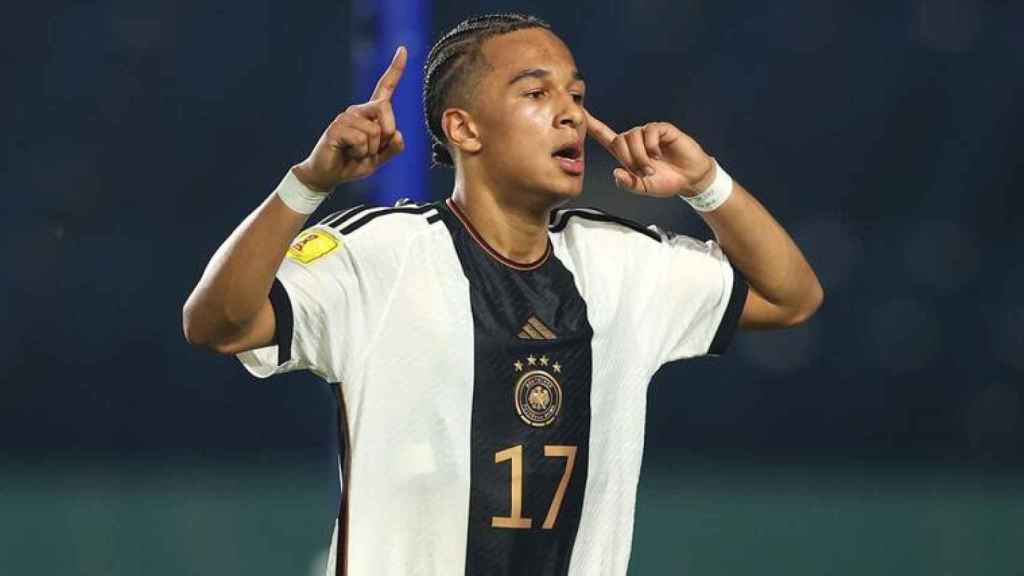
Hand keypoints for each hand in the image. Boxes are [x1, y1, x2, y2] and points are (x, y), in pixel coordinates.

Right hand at [293, 47, 407, 191]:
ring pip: (374, 130)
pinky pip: (361, 139)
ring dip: (369, 150)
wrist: (329, 175)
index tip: (402, 49)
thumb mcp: (379, 158)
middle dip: (386, 134)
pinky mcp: (336, 127)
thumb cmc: (353, 163)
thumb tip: (397, 133)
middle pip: (386, 108)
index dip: (395, 69)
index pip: (385, 88)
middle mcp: (358, 110)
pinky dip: (359, 152)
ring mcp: (346, 117)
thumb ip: (393, 147)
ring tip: (355, 153)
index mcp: (371, 114)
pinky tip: (347, 153)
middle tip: (370, 151)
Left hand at [585, 110, 715, 197]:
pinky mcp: (662, 130)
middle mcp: (635, 140)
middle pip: (619, 140)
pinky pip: (649, 131)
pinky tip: (658, 155)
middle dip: (628, 159)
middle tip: (643, 172)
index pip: (605, 136)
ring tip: (652, 167)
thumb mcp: (643, 188)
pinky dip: (651, 146)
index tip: (581, 114)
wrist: (690, 179)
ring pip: (633, 136)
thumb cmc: (666, 181)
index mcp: (627, 152)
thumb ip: (628, 183)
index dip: (593, 126)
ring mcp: (649, 133)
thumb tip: (616, 172)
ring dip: (640, 155)